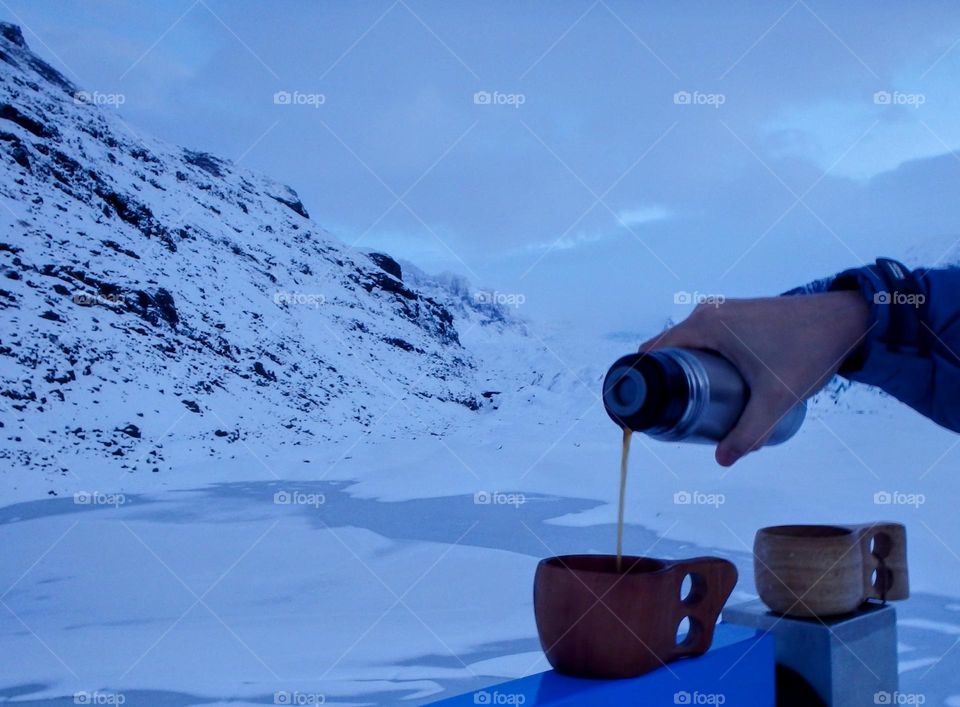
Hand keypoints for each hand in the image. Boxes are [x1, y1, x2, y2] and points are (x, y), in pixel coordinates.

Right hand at [639, 292, 870, 466]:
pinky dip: (700, 359)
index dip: (644, 380)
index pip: (655, 353)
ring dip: (683, 371)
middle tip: (671, 414)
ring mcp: (723, 311)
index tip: (644, 407)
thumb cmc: (808, 352)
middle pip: (668, 350)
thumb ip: (749, 432)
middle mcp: (708, 313)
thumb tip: (722, 460)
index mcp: (705, 326)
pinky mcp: (737, 315)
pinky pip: (704, 338)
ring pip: (687, 344)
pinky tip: (712, 385)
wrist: (845, 319)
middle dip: (664, 381)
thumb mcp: (776, 399)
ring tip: (690, 405)